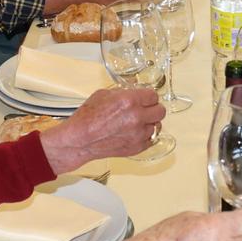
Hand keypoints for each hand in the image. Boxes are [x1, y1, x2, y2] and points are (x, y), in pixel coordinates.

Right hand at [42, 86, 165, 168]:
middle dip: (153, 109)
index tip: (146, 99)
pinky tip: (135, 132)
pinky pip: (151, 139)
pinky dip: (145, 136)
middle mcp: (137, 117)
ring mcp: (138, 134)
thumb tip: (134, 93)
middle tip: (146, 109)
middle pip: (161, 111)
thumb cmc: (88, 118)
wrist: (80, 140)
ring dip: (149, 123)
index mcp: (130, 100)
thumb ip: (123, 93)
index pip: (154, 96)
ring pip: (157, 126)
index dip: (149, 97)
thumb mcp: (104, 94)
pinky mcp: (137, 147)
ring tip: (137, 122)